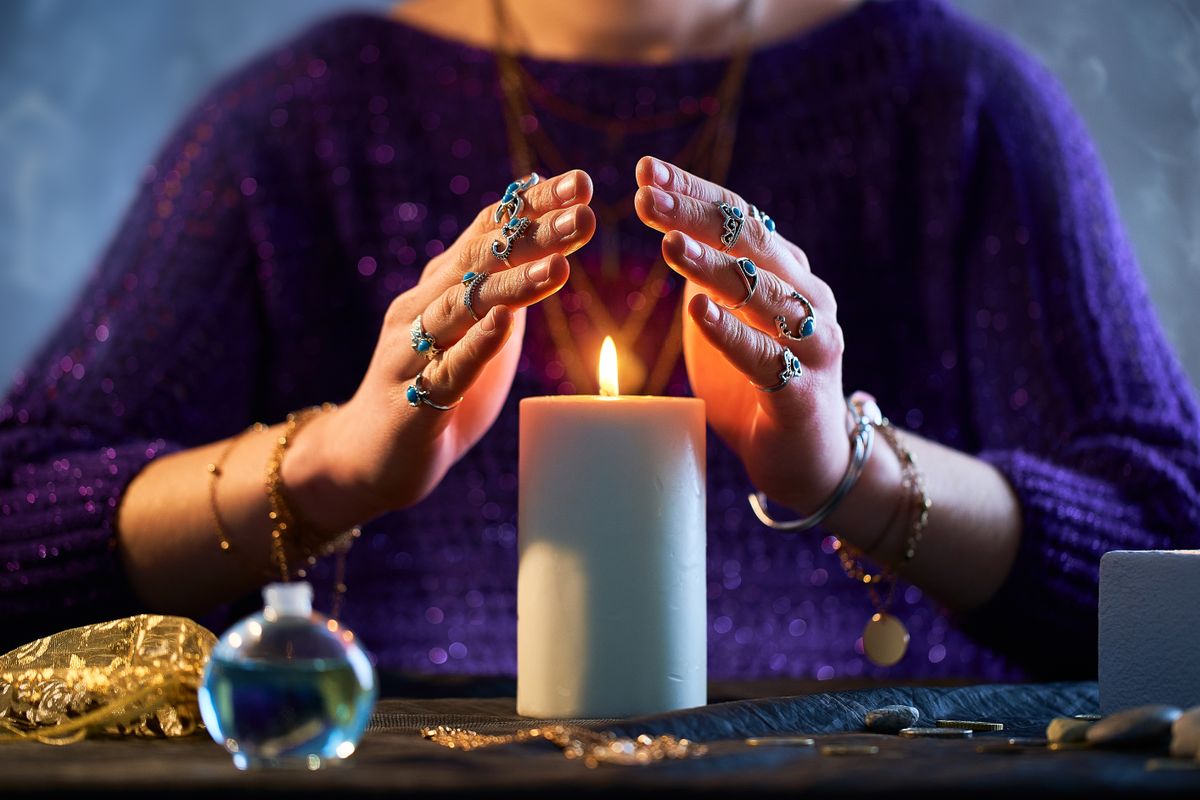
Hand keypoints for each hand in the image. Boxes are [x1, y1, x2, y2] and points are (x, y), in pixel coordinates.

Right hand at [285, 170, 595, 531]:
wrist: (369, 459)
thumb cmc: (432, 390)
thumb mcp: (476, 334)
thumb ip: (503, 295)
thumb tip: (549, 249)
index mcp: (439, 288)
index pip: (487, 234)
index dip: (531, 206)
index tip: (580, 182)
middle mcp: (420, 308)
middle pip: (478, 260)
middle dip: (533, 233)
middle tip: (584, 209)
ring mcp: (411, 353)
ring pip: (463, 308)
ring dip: (514, 283)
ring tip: (561, 264)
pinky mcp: (412, 401)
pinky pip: (448, 368)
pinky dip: (477, 343)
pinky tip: (506, 321)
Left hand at [633, 157, 857, 527]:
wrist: (806, 457)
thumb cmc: (759, 381)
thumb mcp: (730, 318)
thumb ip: (711, 277)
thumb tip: (672, 225)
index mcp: (788, 273)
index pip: (742, 217)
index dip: (695, 191)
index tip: (647, 170)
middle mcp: (809, 298)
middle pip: (753, 244)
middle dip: (696, 216)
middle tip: (646, 197)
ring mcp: (813, 344)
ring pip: (764, 295)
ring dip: (714, 268)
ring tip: (668, 245)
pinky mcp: (804, 393)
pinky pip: (768, 358)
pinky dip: (733, 334)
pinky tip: (699, 312)